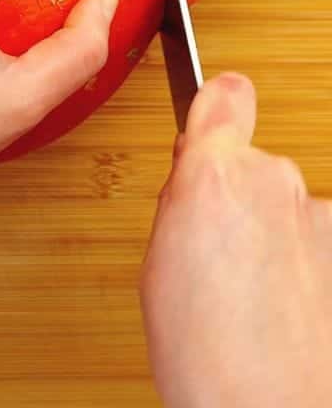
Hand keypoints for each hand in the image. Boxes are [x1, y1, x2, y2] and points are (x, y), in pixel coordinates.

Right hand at [141, 73, 331, 407]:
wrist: (265, 404)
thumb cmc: (203, 347)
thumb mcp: (156, 257)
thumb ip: (179, 197)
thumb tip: (193, 170)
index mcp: (212, 173)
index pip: (225, 95)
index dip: (215, 103)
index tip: (211, 109)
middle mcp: (274, 180)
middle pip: (249, 159)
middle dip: (230, 189)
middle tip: (206, 242)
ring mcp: (317, 215)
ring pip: (281, 201)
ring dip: (264, 228)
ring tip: (240, 284)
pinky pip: (309, 236)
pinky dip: (295, 259)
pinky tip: (274, 298)